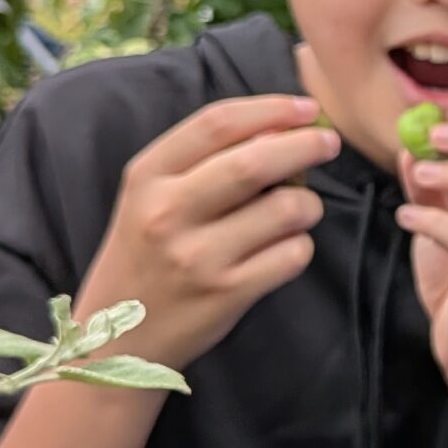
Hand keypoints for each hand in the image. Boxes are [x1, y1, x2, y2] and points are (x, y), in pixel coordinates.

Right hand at [75, 96, 335, 370]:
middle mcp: (168, 212)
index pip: (217, 123)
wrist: (118, 339)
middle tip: (329, 143)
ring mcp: (198, 256)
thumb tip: (281, 128)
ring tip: (296, 212)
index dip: (271, 109)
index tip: (306, 108)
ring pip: (286, 208)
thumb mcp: (152, 197)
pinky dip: (300, 245)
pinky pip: (293, 254)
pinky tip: (283, 249)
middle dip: (305, 145)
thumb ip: (204, 160)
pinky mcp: (227, 293)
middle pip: (256, 161)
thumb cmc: (147, 256)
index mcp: (147, 177)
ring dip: (308, 204)